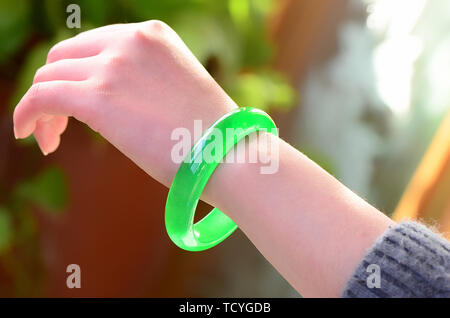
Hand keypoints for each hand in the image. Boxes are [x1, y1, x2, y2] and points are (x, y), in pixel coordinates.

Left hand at [13, 20, 236, 185]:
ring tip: (50, 138)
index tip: (76, 106)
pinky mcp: (97, 99)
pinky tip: (27, 134)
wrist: (229, 152)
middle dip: (56, 89)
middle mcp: (129, 41)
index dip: (76, 74)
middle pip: (63, 58)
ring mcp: (112, 67)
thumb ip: (146, 82)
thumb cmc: (211, 133)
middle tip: (60, 125)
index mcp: (151, 35)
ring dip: (42, 108)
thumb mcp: (179, 89)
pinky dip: (26, 114)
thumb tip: (120, 102)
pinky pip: (40, 98)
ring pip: (48, 79)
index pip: (91, 46)